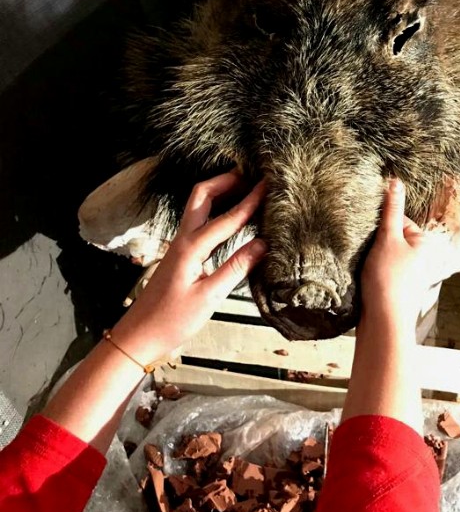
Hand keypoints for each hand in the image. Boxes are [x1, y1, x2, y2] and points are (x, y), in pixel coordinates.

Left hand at [112, 170, 266, 365]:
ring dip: (220, 192)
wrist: (139, 335)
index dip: (250, 201)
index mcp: (191, 247)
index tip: (268, 185)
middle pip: (202, 195)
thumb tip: (263, 244)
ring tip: (244, 187)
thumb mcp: (209, 297)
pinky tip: (230, 217)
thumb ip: (236, 268)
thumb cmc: (171, 320)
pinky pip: (199, 221)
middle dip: (226, 181)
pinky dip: (216, 210)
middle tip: (250, 176)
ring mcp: (180, 245)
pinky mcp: (180, 254)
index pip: (227, 218)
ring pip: (198, 206)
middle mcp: (183, 239)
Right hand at [360, 179, 436, 332]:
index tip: (367, 230)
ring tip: (360, 263)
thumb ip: (390, 210)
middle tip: (362, 248)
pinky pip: (377, 269)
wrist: (383, 324)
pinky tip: (359, 275)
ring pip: (380, 253)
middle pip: (389, 236)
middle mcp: (417, 258)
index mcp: (422, 243)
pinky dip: (367, 270)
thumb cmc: (389, 280)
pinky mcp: (392, 287)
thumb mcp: (388, 238)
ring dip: (368, 255)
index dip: (380, 223)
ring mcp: (405, 274)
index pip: (398, 219)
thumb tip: (395, 181)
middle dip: (373, 240)